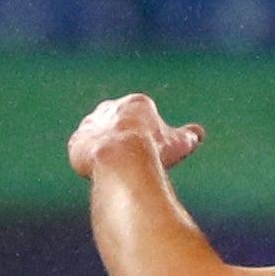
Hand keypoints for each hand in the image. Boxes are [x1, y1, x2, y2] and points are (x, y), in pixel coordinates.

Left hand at [68, 93, 203, 177]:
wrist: (121, 158)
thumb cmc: (153, 149)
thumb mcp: (180, 143)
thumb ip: (189, 136)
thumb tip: (198, 134)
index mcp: (136, 104)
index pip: (142, 115)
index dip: (150, 133)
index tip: (154, 148)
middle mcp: (110, 109)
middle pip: (118, 122)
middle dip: (125, 136)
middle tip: (136, 157)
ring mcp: (90, 125)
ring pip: (99, 136)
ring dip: (107, 148)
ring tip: (119, 167)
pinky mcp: (76, 142)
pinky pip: (83, 150)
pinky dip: (92, 160)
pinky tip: (103, 171)